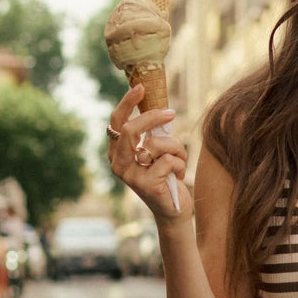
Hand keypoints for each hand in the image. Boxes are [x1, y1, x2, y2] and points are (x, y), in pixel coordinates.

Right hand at [107, 84, 190, 220]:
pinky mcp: (147, 185)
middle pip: (131, 129)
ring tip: (179, 161)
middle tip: (171, 113)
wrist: (173, 210)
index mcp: (117, 152)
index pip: (117, 122)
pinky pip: (169, 160)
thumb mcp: (155, 152)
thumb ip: (150, 134)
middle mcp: (118, 164)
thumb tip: (157, 105)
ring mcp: (131, 176)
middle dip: (153, 118)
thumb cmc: (165, 176)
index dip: (127, 103)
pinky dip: (181, 164)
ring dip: (177, 148)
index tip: (141, 87)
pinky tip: (177, 177)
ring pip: (156, 144)